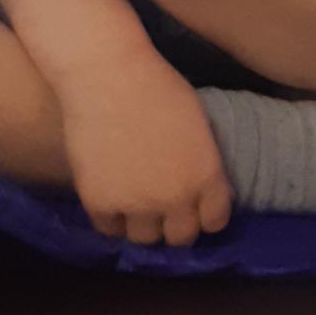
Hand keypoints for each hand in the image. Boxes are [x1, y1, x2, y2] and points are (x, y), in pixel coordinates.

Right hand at [52, 25, 234, 246]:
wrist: (106, 75)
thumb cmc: (156, 85)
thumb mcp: (197, 124)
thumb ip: (204, 164)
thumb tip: (210, 193)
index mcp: (206, 175)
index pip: (215, 221)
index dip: (205, 215)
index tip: (195, 208)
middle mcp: (175, 198)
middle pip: (181, 238)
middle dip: (175, 225)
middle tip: (163, 209)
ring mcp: (136, 204)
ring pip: (144, 239)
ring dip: (142, 225)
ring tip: (135, 204)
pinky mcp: (100, 203)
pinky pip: (109, 229)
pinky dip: (111, 218)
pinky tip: (111, 198)